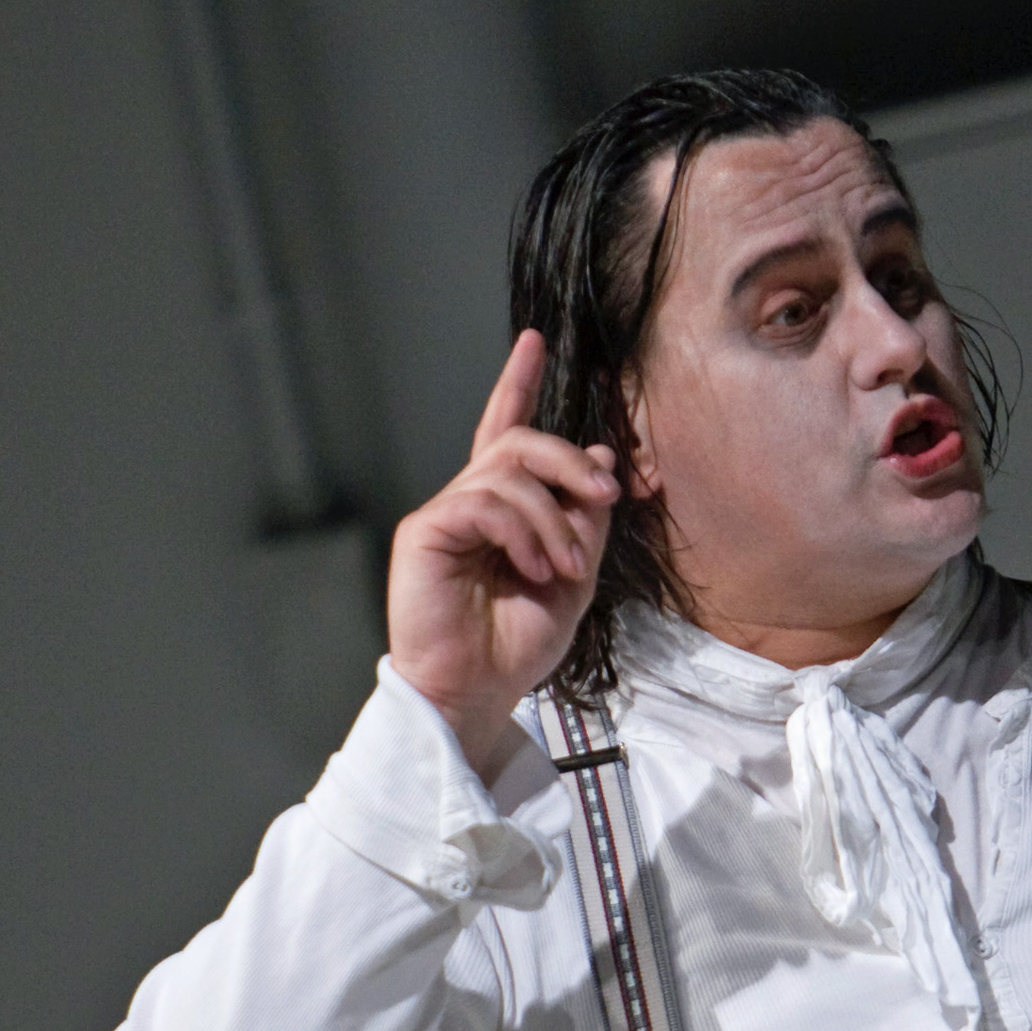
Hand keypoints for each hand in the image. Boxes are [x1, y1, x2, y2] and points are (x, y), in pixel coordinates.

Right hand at [387, 329, 619, 775]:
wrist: (478, 690)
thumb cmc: (519, 642)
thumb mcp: (576, 575)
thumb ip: (585, 517)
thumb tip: (600, 456)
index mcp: (504, 509)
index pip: (507, 431)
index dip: (517, 383)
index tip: (532, 340)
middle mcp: (470, 501)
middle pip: (521, 442)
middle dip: (572, 463)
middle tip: (606, 498)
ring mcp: (446, 514)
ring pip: (510, 472)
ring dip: (554, 519)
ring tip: (562, 568)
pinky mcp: (425, 531)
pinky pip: (484, 502)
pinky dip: (522, 532)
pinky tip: (531, 569)